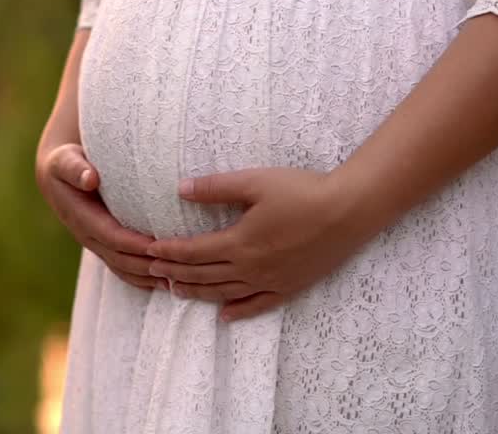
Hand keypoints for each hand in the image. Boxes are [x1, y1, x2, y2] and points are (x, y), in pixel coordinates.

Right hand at [35, 142, 166, 290]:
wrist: (56, 177)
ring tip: (176, 281)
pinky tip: (165, 282)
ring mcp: (96, 244)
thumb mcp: (65, 161)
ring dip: (147, 277)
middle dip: (147, 264)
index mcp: (81, 217)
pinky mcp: (104, 246)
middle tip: (177, 266)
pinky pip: (123, 268)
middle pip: (120, 258)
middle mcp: (88, 236)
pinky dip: (142, 278)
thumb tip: (90, 178)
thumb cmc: (65, 164)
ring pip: (122, 268)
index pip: (111, 236)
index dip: (134, 244)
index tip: (159, 245)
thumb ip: (75, 168)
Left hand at [145, 167, 376, 320]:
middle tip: (152, 273)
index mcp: (239, 242)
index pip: (193, 252)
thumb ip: (215, 187)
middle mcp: (251, 268)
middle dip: (176, 274)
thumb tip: (180, 189)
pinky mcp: (290, 286)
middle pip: (204, 276)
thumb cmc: (302, 191)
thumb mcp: (255, 181)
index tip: (149, 251)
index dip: (168, 252)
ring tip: (177, 291)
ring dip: (198, 294)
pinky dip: (238, 312)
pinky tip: (224, 316)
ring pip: (225, 294)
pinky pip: (258, 305)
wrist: (348, 211)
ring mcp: (271, 281)